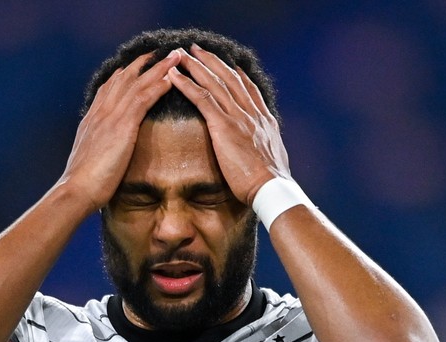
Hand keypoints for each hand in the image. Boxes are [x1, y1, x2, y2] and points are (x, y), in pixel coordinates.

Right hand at [59, 50, 180, 210]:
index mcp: (92, 119)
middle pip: (124, 78)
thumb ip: (98, 148)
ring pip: (137, 84)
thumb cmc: (83, 184)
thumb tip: (105, 150)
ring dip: (159, 68)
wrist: (76, 190)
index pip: (109, 88)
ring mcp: (110, 117)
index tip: (136, 65)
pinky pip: (143, 99)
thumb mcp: (89, 158)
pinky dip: (158, 86)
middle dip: (144, 63)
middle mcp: (100, 112)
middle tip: (161, 52)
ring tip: (175, 56)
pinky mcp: (122, 126)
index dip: (124, 74)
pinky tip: (172, 78)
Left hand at [167, 45, 290, 205]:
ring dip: (196, 66)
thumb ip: (265, 148)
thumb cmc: (270, 183)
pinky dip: (186, 84)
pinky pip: (202, 98)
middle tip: (197, 50)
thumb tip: (265, 151)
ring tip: (180, 55)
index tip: (228, 64)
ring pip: (214, 83)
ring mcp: (238, 117)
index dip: (237, 75)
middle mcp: (252, 113)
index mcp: (264, 120)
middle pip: (230, 78)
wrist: (271, 188)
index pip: (249, 90)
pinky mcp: (224, 126)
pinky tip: (173, 76)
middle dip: (212, 61)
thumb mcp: (273, 159)